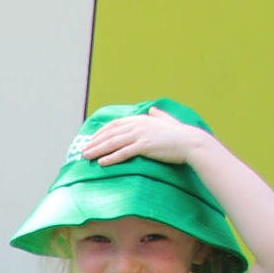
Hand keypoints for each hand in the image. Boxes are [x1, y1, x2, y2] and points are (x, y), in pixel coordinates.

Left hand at [82, 106, 210, 168]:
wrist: (191, 143)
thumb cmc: (180, 134)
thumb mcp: (167, 121)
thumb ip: (159, 115)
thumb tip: (154, 109)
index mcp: (141, 119)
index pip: (115, 125)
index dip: (101, 132)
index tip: (91, 140)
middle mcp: (138, 125)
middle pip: (110, 134)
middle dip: (94, 142)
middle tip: (82, 151)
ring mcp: (141, 135)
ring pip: (113, 143)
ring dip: (98, 150)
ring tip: (86, 157)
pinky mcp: (145, 146)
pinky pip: (124, 153)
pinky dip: (111, 158)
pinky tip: (102, 163)